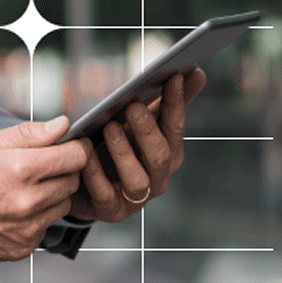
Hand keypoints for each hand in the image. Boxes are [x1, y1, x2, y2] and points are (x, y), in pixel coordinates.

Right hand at [0, 116, 90, 264]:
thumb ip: (28, 134)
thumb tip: (63, 125)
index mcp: (19, 168)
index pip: (75, 157)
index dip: (75, 149)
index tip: (71, 146)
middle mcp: (27, 201)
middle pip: (72, 181)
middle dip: (62, 171)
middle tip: (40, 167)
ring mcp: (27, 227)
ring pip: (63, 205)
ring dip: (52, 195)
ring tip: (24, 189)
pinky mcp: (24, 247)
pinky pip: (46, 226)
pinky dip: (37, 217)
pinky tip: (13, 210)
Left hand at [69, 68, 206, 222]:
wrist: (84, 187)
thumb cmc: (115, 148)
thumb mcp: (137, 123)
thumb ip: (165, 101)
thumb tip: (196, 72)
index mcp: (168, 154)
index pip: (175, 128)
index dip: (175, 103)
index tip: (172, 77)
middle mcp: (157, 178)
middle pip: (160, 155)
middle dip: (148, 129)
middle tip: (133, 105)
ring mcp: (135, 198)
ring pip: (137, 179)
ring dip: (124, 152)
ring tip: (109, 127)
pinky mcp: (110, 211)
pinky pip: (104, 193)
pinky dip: (95, 172)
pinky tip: (85, 152)